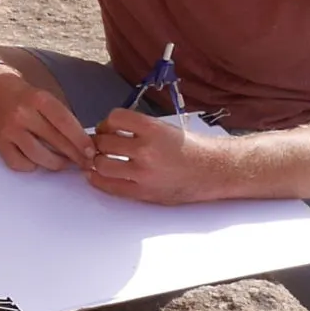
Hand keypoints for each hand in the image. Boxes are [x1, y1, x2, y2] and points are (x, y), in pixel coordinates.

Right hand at [0, 69, 92, 172]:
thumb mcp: (43, 96)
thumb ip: (59, 117)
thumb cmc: (20, 94)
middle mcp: (23, 114)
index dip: (81, 140)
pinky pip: (19, 163)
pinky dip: (31, 166)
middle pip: (55, 141)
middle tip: (85, 162)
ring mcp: (9, 130)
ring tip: (64, 163)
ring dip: (56, 163)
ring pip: (38, 156)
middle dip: (74, 155)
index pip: (65, 123)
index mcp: (38, 99)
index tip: (91, 151)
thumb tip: (81, 141)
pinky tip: (38, 161)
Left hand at [83, 109, 219, 203]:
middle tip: (101, 144)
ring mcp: (143, 173)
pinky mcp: (142, 192)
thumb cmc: (192, 149)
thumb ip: (138, 129)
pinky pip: (109, 186)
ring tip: (100, 159)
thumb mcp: (165, 128)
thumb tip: (109, 131)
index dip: (107, 122)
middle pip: (103, 142)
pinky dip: (97, 179)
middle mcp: (146, 150)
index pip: (115, 118)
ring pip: (101, 164)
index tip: (108, 127)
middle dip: (99, 141)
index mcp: (153, 129)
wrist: (213, 171)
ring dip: (96, 160)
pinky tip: (95, 175)